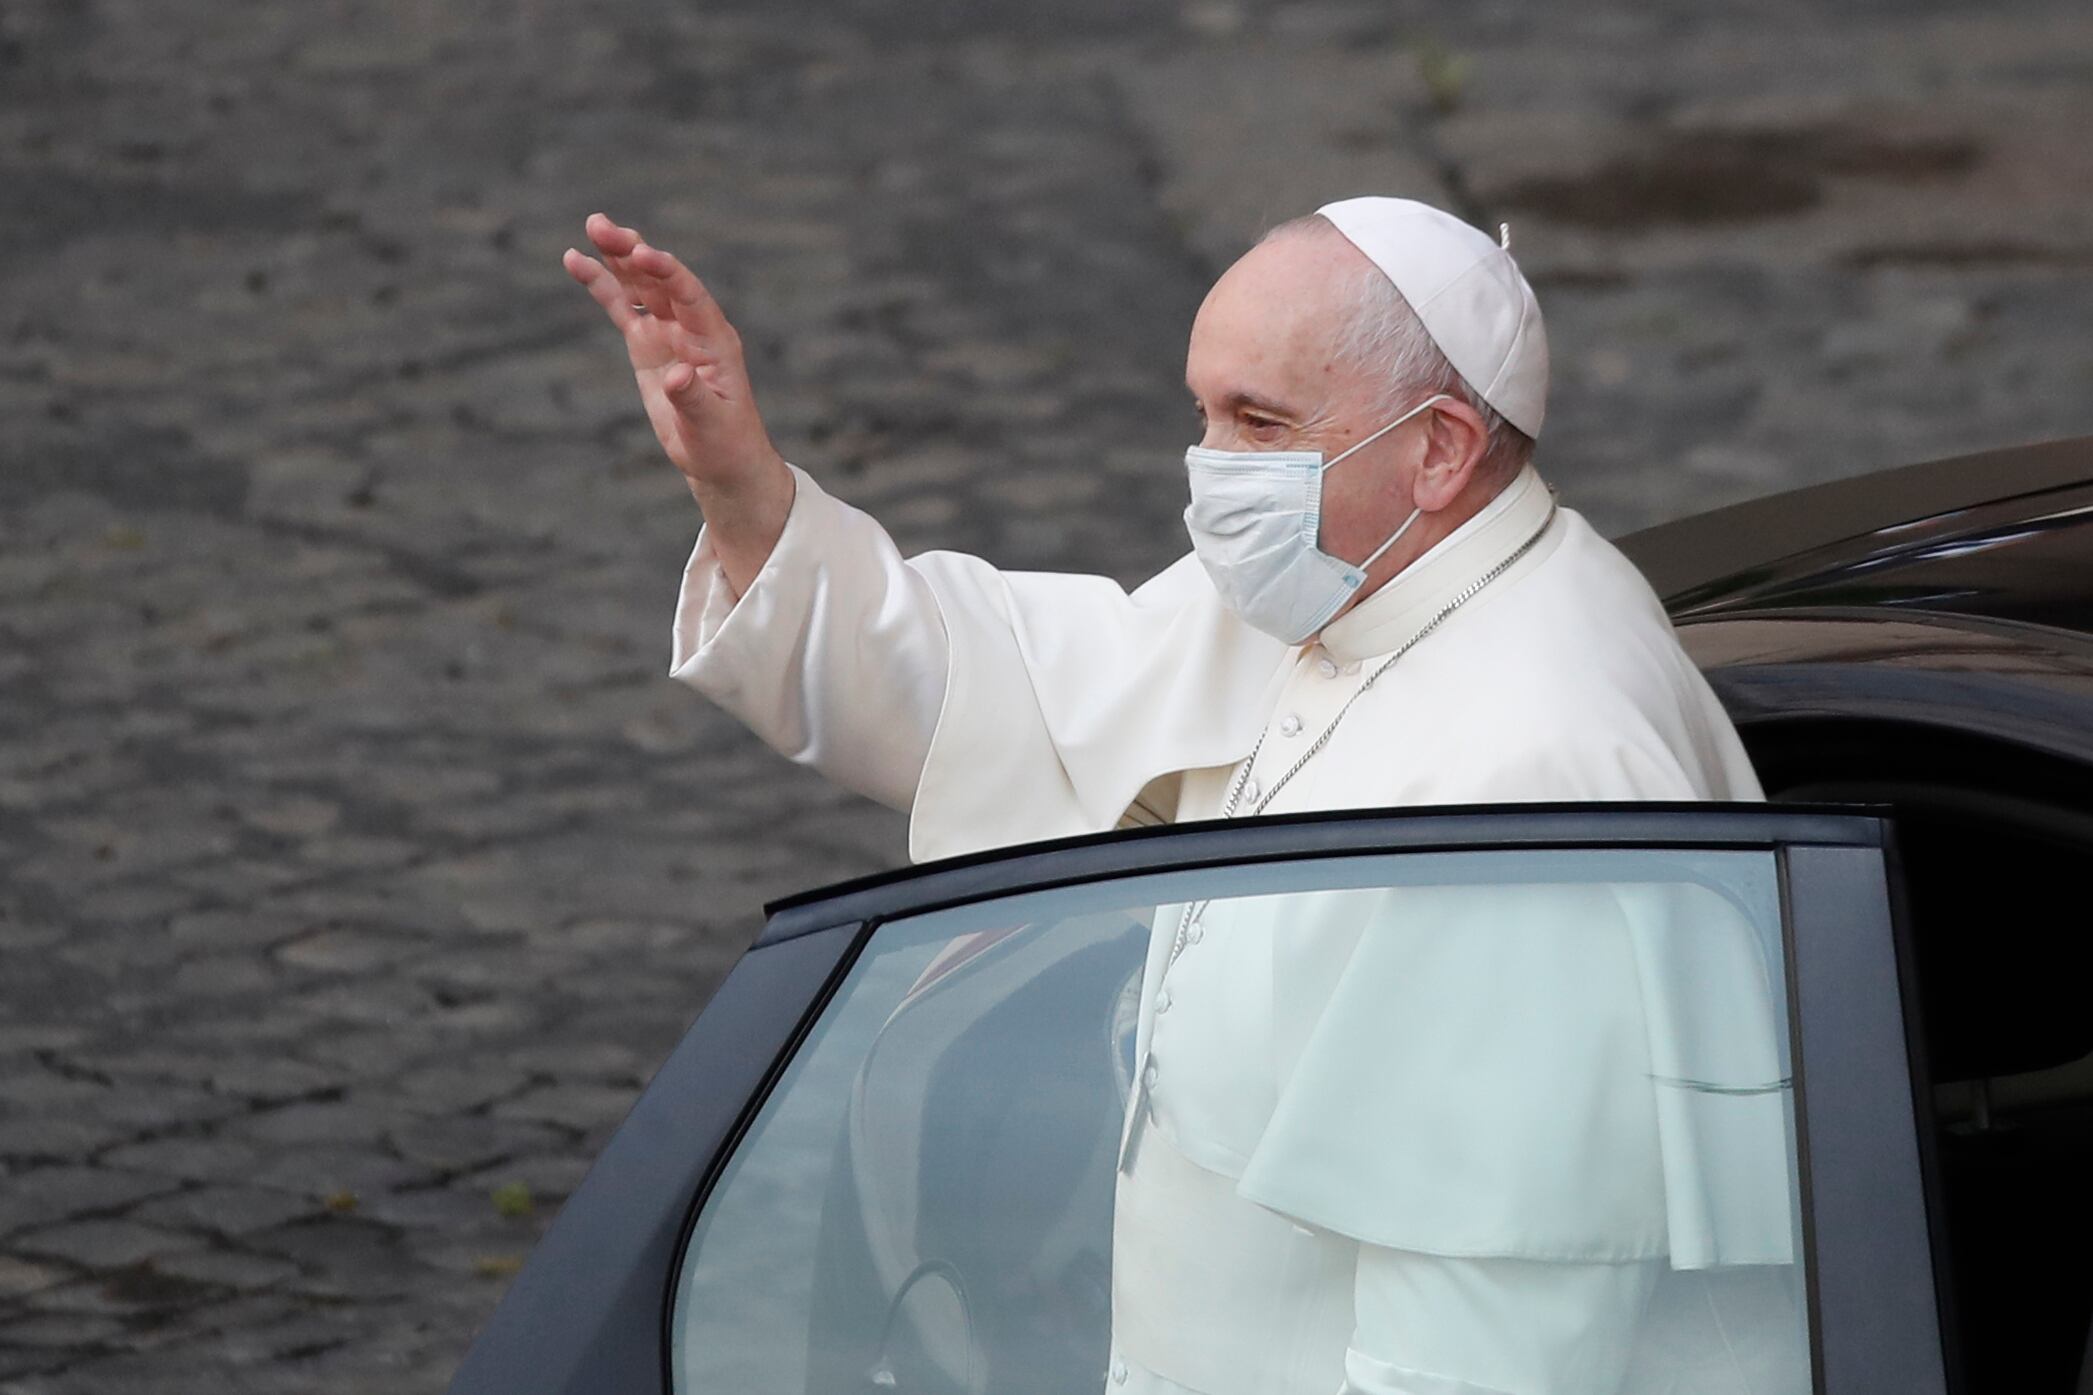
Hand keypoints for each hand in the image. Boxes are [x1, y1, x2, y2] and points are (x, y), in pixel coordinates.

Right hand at [564, 214, 791, 589]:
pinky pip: (622, 307)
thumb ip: (692, 398)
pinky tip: (577, 260)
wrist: (721, 458)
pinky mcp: (646, 344)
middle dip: (633, 251)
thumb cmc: (724, 443)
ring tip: (592, 227)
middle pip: (660, 279)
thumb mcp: (710, 424)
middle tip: (601, 225)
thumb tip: (676, 377)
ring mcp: (667, 332)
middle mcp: (691, 327)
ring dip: (617, 257)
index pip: (689, 295)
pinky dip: (602, 285)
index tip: (641, 253)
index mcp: (714, 340)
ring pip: (640, 286)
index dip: (667, 272)